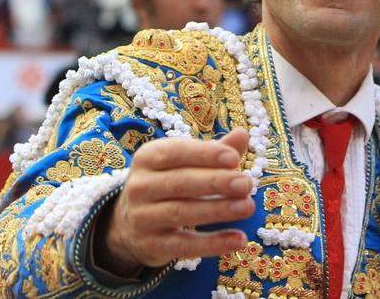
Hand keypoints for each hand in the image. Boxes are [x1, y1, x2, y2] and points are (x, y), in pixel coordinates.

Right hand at [94, 128, 253, 273]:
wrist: (131, 224)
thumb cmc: (168, 182)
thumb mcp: (184, 163)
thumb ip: (213, 151)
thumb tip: (242, 134)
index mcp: (147, 157)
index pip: (175, 152)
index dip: (204, 155)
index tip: (234, 158)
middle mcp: (140, 186)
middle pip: (180, 182)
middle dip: (216, 182)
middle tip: (246, 184)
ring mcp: (142, 218)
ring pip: (182, 212)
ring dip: (218, 210)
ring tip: (247, 206)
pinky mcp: (152, 246)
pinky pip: (185, 245)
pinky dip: (213, 243)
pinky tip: (239, 239)